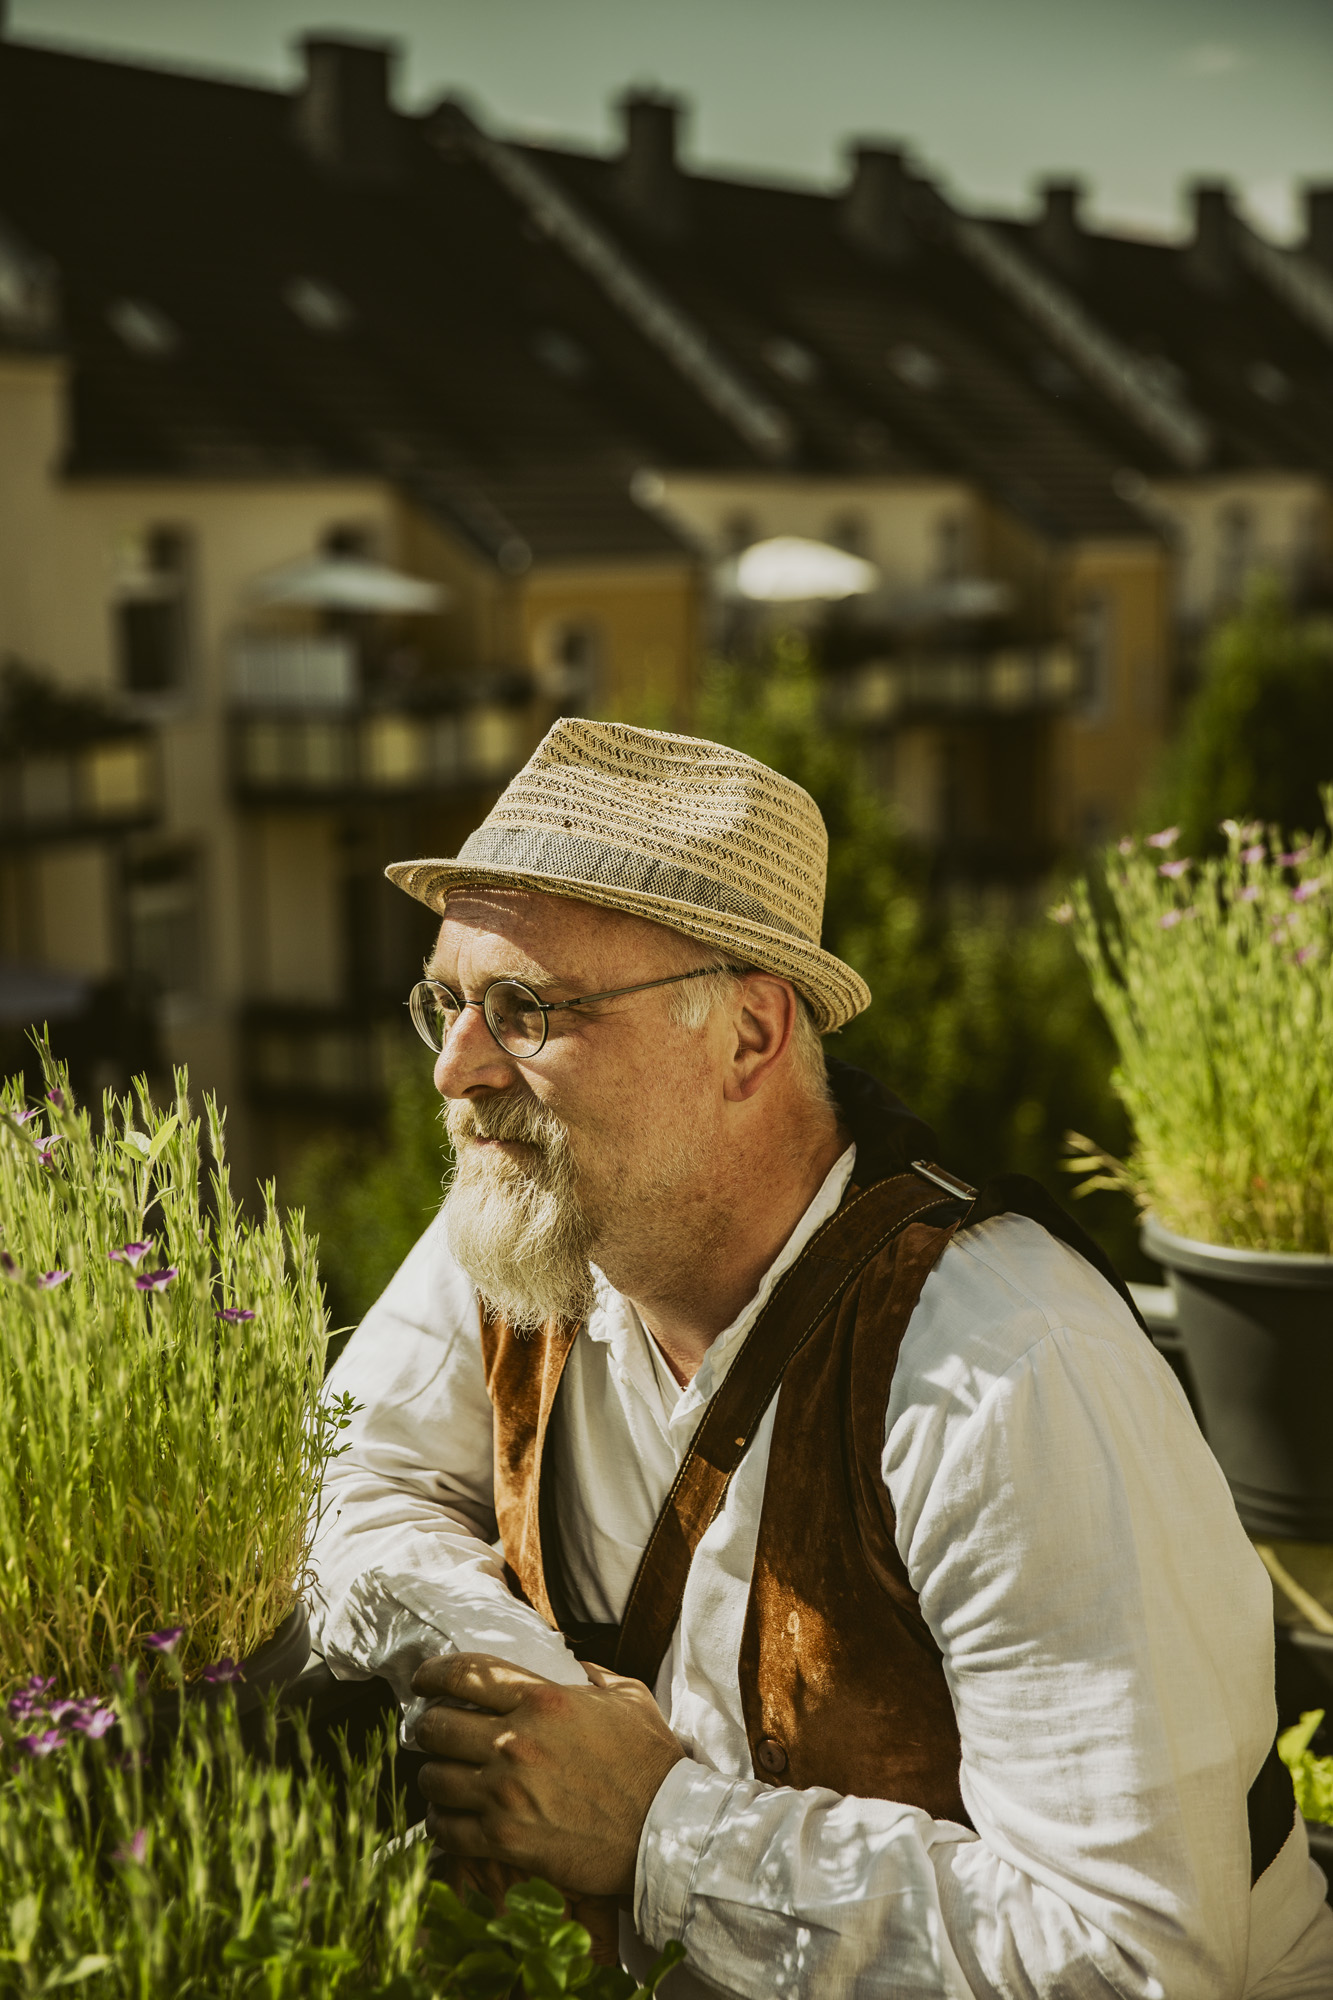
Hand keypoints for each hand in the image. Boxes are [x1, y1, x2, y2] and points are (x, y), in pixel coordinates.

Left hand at [412, 1652, 685, 1898]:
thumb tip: (569, 1664)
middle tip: (432, 1734)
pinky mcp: (506, 1840)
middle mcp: (516, 1741)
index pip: (464, 1674)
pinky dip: (440, 1824)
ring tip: (440, 1779)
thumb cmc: (650, 1762)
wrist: (665, 1831)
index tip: (423, 1681)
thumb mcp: (627, 1697)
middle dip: (428, 1728)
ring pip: (434, 1779)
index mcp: (543, 1700)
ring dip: (432, 1778)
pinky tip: (447, 1820)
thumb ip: (590, 1674)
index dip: (432, 1674)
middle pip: (436, 1726)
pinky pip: (446, 1830)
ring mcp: (507, 1793)